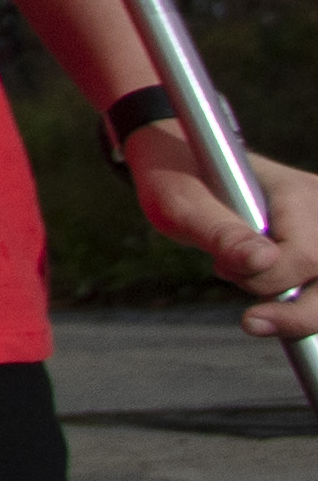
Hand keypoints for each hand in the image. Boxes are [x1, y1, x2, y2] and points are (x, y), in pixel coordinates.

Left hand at [131, 117, 317, 322]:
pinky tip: (276, 306)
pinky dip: (301, 306)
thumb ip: (221, 233)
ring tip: (255, 289)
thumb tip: (262, 262)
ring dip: (297, 307)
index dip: (265, 280)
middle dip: (293, 309)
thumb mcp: (182, 204)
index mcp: (295, 192)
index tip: (223, 270)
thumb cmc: (176, 179)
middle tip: (250, 316)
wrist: (181, 164)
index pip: (306, 257)